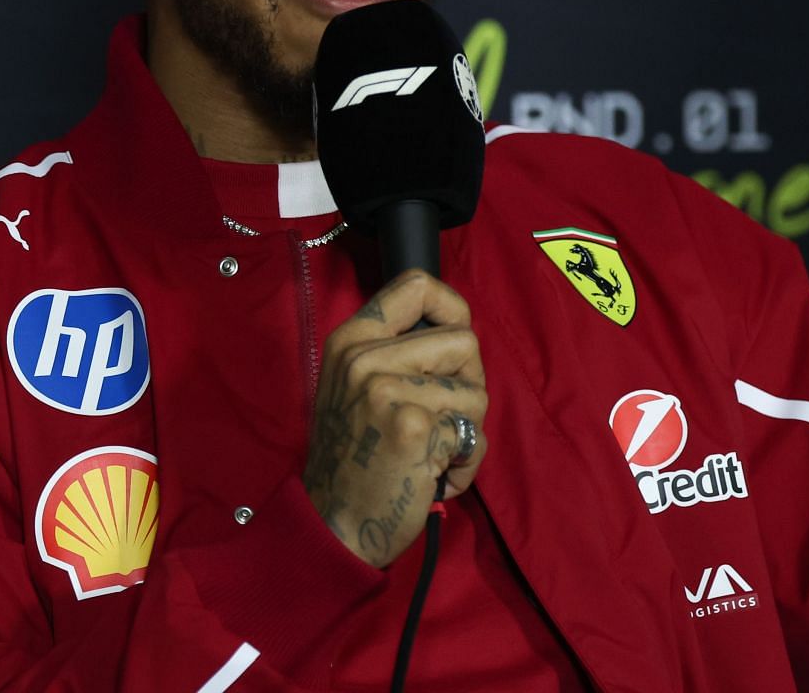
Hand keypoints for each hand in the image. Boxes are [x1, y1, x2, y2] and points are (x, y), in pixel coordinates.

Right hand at [302, 270, 488, 567]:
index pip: (416, 285)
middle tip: (447, 417)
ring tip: (435, 454)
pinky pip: (474, 436)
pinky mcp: (414, 428)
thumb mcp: (353, 387)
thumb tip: (456, 331)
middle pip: (464, 341)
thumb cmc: (354, 457)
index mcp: (351, 339)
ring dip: (468, 431)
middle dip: (470, 383)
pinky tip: (435, 476)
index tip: (455, 341)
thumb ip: (394, 353)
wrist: (333, 523)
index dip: (453, 308)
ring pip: (476, 392)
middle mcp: (364, 357)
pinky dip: (465, 463)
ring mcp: (387, 390)